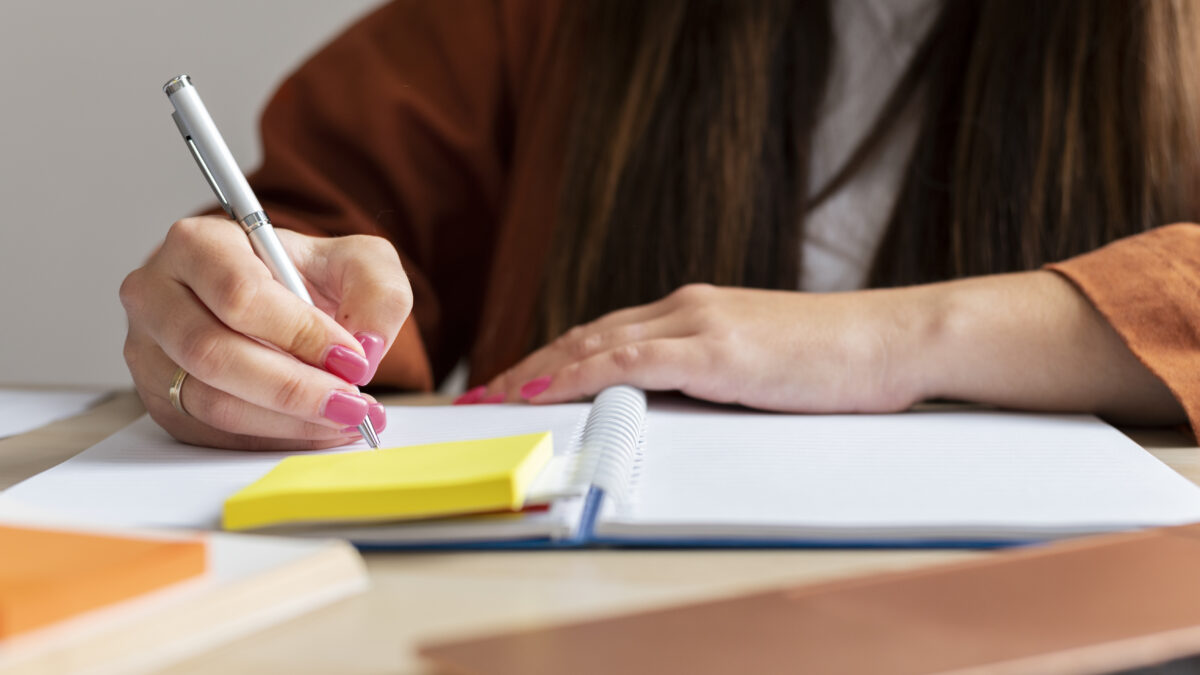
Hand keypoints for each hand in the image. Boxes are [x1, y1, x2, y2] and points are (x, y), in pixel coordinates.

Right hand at [120, 216, 411, 449]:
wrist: (281, 301)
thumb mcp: (358, 262)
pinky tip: (317, 431)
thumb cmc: (309, 276)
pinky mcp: (160, 398)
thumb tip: (366, 348)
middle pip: (214, 354)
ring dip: (287, 421)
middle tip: (353, 404)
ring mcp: (149, 351)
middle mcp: (157, 295)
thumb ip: (377, 293)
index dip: (300, 334)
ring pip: (211, 402)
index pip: (240, 295)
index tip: (353, 359)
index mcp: (199, 245)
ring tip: (345, 420)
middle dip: (294, 388)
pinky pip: (211, 433)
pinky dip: (272, 438)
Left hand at [473, 283, 928, 412]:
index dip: (554, 358)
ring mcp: (698, 324)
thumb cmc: (835, 359)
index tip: (515, 382)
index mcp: (695, 312)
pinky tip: (547, 388)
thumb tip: (668, 406)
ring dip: (538, 372)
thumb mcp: (757, 366)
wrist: (891, 338)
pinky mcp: (715, 350)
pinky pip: (630, 361)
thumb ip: (709, 376)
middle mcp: (685, 308)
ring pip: (595, 344)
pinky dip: (580, 374)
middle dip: (529, 367)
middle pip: (586, 336)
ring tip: (494, 398)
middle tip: (483, 395)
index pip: (605, 334)